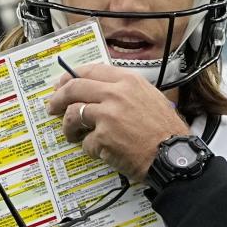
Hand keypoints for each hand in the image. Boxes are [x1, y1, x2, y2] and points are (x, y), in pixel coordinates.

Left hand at [48, 64, 188, 182]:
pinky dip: (90, 148)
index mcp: (128, 81)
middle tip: (52, 106)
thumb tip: (99, 90)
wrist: (173, 155)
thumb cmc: (165, 130)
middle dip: (58, 98)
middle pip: (74, 88)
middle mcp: (116, 93)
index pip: (90, 70)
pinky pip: (85, 142)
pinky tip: (100, 151)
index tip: (63, 85)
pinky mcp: (103, 137)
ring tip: (71, 134)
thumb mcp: (150, 98)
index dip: (71, 77)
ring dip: (68, 126)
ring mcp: (108, 115)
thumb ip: (125, 90)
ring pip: (73, 114)